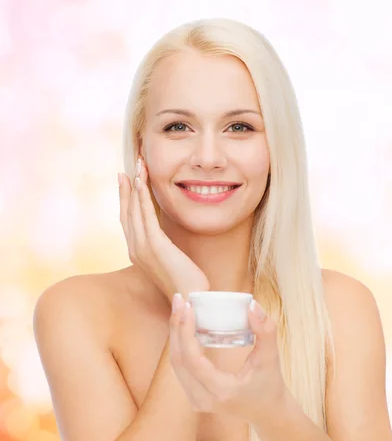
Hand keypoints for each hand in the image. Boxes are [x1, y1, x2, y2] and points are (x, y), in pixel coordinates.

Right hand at [118, 157, 209, 298]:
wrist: (191, 298)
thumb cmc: (186, 281)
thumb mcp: (171, 259)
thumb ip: (164, 246)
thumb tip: (167, 235)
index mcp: (138, 252)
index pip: (128, 220)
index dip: (126, 199)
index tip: (128, 180)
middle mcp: (135, 249)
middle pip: (126, 212)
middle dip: (127, 187)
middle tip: (129, 166)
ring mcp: (142, 248)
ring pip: (133, 210)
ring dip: (135, 186)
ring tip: (137, 166)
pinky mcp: (154, 246)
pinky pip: (145, 216)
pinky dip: (141, 198)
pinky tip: (140, 182)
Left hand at [169, 294, 287, 425]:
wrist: (269, 411)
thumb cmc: (271, 384)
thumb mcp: (271, 357)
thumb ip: (265, 330)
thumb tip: (252, 305)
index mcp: (221, 390)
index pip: (192, 359)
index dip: (185, 331)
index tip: (188, 307)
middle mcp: (203, 399)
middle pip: (178, 360)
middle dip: (176, 327)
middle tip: (180, 300)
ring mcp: (196, 401)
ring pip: (175, 364)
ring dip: (175, 334)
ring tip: (180, 308)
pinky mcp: (195, 396)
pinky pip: (180, 368)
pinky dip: (179, 344)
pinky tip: (183, 325)